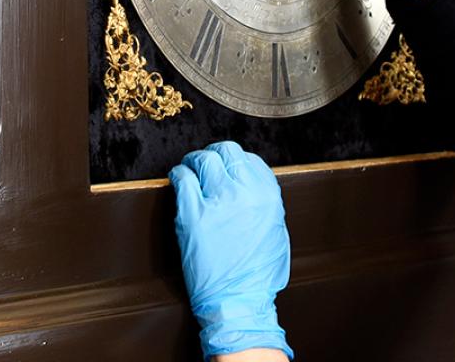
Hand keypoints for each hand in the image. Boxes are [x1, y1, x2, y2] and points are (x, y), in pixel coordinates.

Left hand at [170, 142, 294, 360]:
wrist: (238, 301)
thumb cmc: (258, 275)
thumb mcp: (276, 231)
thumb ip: (265, 204)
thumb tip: (250, 188)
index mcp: (268, 196)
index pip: (250, 160)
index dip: (236, 162)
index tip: (228, 168)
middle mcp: (245, 193)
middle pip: (226, 152)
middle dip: (215, 155)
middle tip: (206, 163)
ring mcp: (217, 202)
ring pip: (203, 160)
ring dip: (194, 162)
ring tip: (190, 168)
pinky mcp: (192, 215)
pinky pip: (182, 179)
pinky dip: (178, 174)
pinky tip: (178, 178)